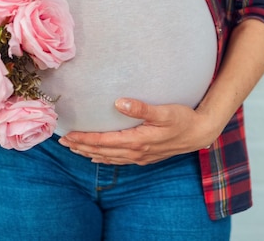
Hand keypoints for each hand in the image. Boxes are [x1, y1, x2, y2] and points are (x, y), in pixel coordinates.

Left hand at [58, 98, 223, 165]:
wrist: (200, 133)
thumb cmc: (183, 118)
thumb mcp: (164, 110)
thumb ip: (141, 107)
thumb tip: (119, 102)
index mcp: (137, 140)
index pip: (103, 141)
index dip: (84, 139)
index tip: (68, 135)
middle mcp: (136, 151)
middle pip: (102, 152)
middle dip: (82, 147)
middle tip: (63, 143)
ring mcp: (141, 156)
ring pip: (109, 158)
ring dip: (90, 154)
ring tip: (74, 149)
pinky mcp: (145, 157)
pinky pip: (119, 160)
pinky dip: (105, 159)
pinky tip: (98, 157)